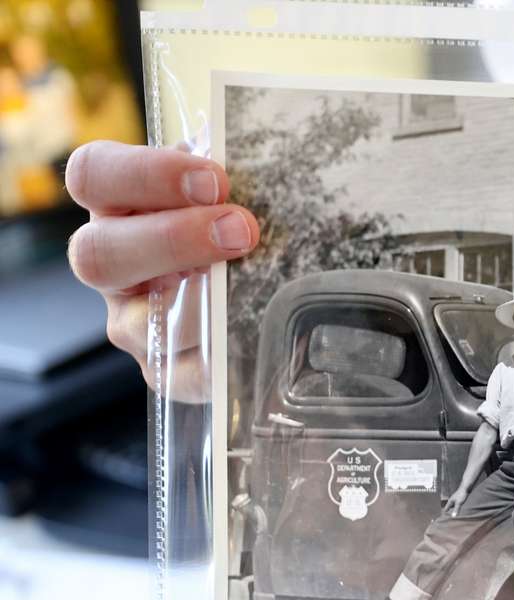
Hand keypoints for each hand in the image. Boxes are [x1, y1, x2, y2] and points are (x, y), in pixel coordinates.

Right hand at [64, 141, 259, 401]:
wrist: (274, 290)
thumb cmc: (248, 223)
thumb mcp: (238, 193)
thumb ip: (235, 178)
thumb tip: (271, 166)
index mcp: (119, 204)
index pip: (93, 174)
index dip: (147, 174)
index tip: (214, 179)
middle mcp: (112, 264)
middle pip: (97, 254)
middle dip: (171, 240)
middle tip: (242, 230)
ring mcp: (132, 322)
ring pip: (134, 323)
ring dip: (198, 303)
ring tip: (251, 288)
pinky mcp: (166, 369)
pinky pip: (181, 372)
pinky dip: (220, 356)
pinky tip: (254, 336)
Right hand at [442, 487, 468, 516]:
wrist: (465, 488)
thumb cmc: (461, 495)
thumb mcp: (459, 503)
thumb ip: (456, 509)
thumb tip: (453, 516)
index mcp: (450, 501)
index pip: (446, 508)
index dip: (444, 513)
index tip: (442, 517)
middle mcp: (451, 500)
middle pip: (448, 506)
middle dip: (447, 510)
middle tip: (444, 514)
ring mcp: (455, 499)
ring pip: (451, 504)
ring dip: (451, 508)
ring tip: (449, 510)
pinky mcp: (458, 498)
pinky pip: (455, 503)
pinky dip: (455, 506)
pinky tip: (456, 506)